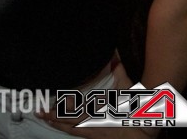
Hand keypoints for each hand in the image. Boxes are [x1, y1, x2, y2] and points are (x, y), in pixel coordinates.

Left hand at [36, 63, 157, 138]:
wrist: (148, 126)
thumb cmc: (137, 106)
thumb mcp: (127, 85)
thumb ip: (119, 69)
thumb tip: (115, 55)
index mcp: (98, 108)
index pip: (74, 109)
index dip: (59, 108)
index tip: (46, 105)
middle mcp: (95, 121)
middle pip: (69, 120)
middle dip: (53, 117)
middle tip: (39, 113)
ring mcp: (97, 131)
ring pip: (73, 129)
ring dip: (59, 125)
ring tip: (46, 119)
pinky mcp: (101, 137)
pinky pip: (82, 135)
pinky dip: (71, 131)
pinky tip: (64, 129)